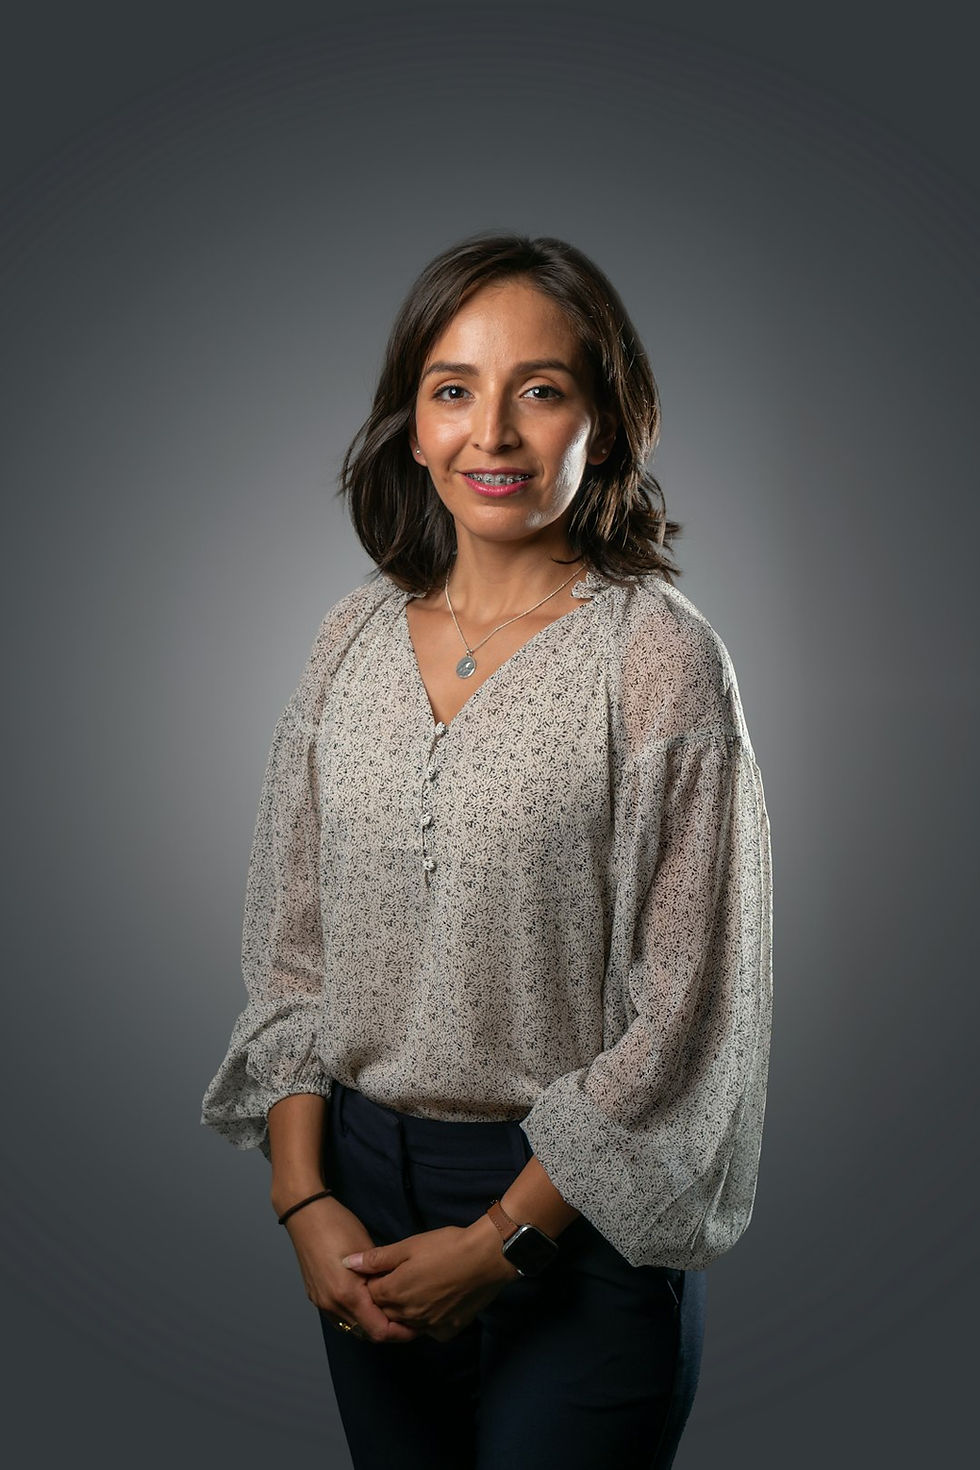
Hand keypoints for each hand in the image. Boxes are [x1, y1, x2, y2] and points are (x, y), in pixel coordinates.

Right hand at [282, 1196, 419, 1343]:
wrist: (305, 1215)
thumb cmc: (339, 1226)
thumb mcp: (368, 1249)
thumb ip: (381, 1276)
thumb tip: (396, 1291)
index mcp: (347, 1294)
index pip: (378, 1330)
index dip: (399, 1332)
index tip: (415, 1325)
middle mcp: (332, 1305)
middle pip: (365, 1333)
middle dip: (387, 1329)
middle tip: (406, 1317)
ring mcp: (322, 1303)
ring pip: (352, 1327)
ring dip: (370, 1323)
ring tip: (389, 1309)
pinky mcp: (316, 1297)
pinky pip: (340, 1317)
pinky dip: (356, 1315)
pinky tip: (368, 1301)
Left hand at [341, 1217, 519, 1341]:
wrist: (486, 1258)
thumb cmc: (447, 1246)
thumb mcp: (409, 1245)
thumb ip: (377, 1258)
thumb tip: (347, 1262)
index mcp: (395, 1293)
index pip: (369, 1295)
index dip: (371, 1282)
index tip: (380, 1271)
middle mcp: (408, 1315)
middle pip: (385, 1312)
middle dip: (384, 1299)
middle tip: (397, 1279)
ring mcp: (428, 1326)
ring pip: (405, 1324)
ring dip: (403, 1311)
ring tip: (414, 1289)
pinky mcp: (447, 1330)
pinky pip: (428, 1331)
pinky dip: (425, 1321)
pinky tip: (432, 1304)